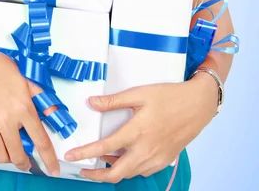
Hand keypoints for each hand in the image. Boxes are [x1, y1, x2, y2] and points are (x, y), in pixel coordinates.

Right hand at [0, 37, 59, 175]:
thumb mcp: (25, 78)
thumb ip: (41, 98)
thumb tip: (54, 113)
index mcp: (23, 107)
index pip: (40, 141)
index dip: (49, 159)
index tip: (54, 170)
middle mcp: (6, 120)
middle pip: (19, 155)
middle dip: (25, 163)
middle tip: (26, 160)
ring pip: (1, 156)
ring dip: (8, 158)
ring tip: (10, 150)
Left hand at [64, 75, 217, 182]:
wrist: (198, 105)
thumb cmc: (169, 96)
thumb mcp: (139, 93)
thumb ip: (114, 101)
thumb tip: (92, 102)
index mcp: (136, 132)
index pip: (104, 147)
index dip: (84, 154)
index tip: (70, 156)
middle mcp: (145, 150)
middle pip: (115, 173)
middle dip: (95, 175)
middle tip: (83, 169)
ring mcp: (156, 158)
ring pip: (129, 174)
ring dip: (112, 171)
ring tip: (101, 160)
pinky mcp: (165, 160)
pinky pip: (142, 171)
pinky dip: (129, 169)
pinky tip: (124, 158)